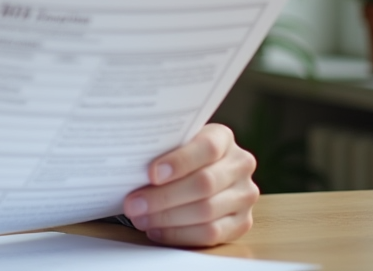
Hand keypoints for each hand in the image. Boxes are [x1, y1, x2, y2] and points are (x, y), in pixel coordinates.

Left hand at [122, 123, 258, 246]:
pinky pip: (212, 234)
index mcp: (223, 138)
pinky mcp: (242, 222)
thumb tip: (128, 160)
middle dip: (164, 197)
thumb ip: (160, 148)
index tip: (151, 173)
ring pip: (207, 211)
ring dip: (168, 218)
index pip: (207, 147)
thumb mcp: (172, 144)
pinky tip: (157, 230)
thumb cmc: (176, 156)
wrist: (199, 171)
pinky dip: (180, 234)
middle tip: (133, 204)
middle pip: (204, 183)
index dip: (179, 161)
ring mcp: (244, 195)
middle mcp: (240, 165)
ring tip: (140, 218)